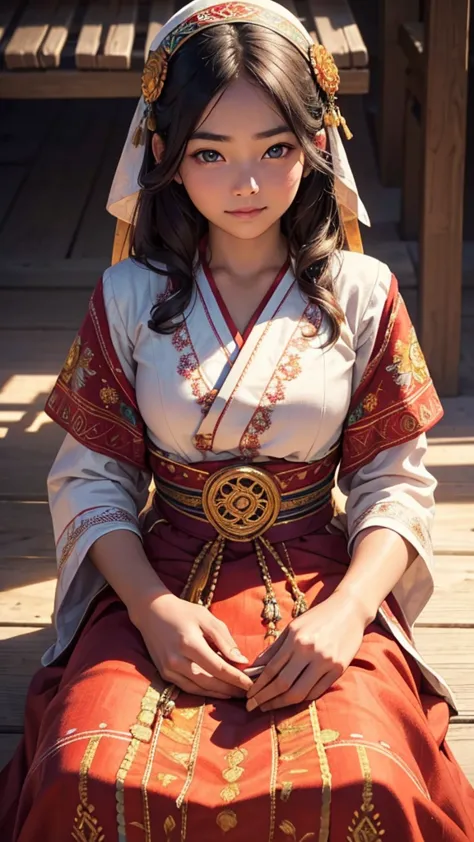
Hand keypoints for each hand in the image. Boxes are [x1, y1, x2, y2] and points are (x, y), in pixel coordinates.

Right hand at [134, 593, 252, 698]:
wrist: (151, 611)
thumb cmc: (183, 612)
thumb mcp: (206, 618)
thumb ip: (224, 640)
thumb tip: (241, 661)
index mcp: (189, 643)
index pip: (218, 667)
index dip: (236, 678)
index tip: (251, 684)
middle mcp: (177, 660)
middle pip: (209, 682)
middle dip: (230, 689)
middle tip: (247, 692)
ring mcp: (168, 669)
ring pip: (198, 689)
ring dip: (218, 694)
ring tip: (235, 694)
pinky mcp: (164, 673)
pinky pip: (187, 688)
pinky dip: (204, 691)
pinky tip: (217, 691)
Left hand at [246, 590, 366, 711]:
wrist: (349, 610)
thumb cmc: (317, 617)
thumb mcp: (292, 627)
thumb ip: (274, 648)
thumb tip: (253, 669)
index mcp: (296, 639)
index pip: (271, 669)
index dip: (258, 685)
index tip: (248, 695)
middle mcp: (310, 651)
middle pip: (283, 684)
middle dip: (265, 698)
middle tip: (252, 706)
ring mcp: (326, 662)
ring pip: (299, 692)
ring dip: (280, 703)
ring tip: (268, 707)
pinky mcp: (338, 670)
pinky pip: (316, 691)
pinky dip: (301, 699)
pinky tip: (290, 701)